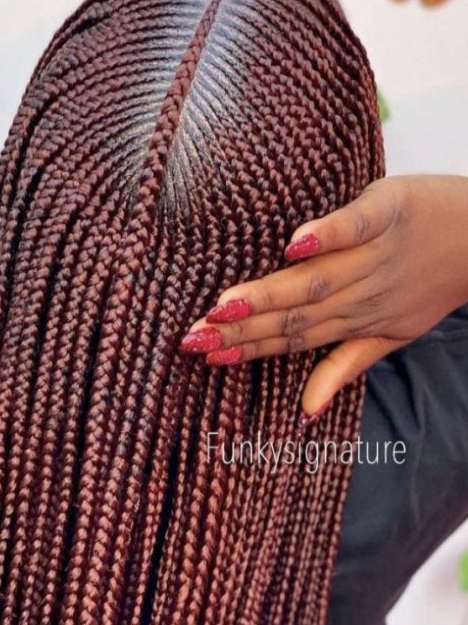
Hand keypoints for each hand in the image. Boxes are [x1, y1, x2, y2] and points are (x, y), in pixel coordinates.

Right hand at [180, 175, 467, 416]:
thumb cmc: (431, 285)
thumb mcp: (392, 336)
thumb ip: (345, 365)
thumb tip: (305, 412)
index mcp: (356, 320)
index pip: (294, 340)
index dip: (249, 350)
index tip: (205, 358)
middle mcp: (360, 294)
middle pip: (296, 315)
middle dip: (241, 329)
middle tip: (194, 338)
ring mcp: (376, 255)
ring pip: (317, 281)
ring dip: (270, 295)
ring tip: (225, 305)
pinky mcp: (390, 212)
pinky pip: (357, 226)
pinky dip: (328, 235)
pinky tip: (296, 242)